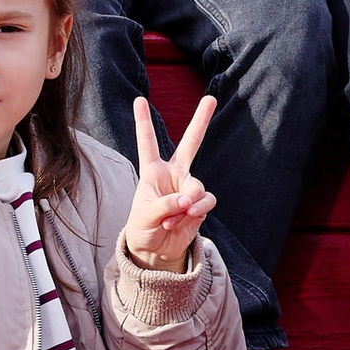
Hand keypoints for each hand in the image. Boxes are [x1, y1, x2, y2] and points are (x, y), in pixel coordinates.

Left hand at [122, 91, 218, 272]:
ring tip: (174, 219)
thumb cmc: (143, 227)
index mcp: (153, 171)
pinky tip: (186, 220)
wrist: (155, 250)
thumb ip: (165, 205)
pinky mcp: (200, 204)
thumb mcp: (145, 215)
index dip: (143, 121)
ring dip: (187, 205)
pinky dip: (197, 211)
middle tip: (210, 98)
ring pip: (197, 186)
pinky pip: (206, 202)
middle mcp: (173, 175)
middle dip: (201, 121)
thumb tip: (187, 200)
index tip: (139, 99)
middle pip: (191, 143)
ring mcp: (189, 188)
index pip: (148, 143)